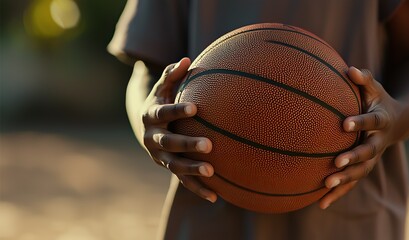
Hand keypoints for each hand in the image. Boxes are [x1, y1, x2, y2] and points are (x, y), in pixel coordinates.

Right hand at [141, 57, 216, 202]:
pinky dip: (197, 189)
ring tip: (211, 171)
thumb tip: (187, 59)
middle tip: (208, 145)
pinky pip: (183, 181)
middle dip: (187, 145)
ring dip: (192, 170)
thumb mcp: (161, 88)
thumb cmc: (159, 102)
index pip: (163, 113)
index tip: (195, 108)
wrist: (145, 126)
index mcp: (150, 116)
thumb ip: (172, 75)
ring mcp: (159, 156)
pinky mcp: (168, 168)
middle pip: (169, 143)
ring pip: (175, 165)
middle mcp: (152, 138)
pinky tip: (215, 197)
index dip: (177, 111)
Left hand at [319, 67, 408, 208]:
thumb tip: (350, 69)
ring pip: (360, 172)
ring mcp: (372, 157)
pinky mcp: (363, 168)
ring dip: (345, 179)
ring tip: (327, 184)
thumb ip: (363, 79)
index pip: (371, 122)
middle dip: (353, 157)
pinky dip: (337, 193)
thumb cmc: (377, 100)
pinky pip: (351, 182)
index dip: (360, 123)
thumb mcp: (374, 88)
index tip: (344, 124)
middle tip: (337, 162)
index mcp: (380, 120)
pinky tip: (321, 203)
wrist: (396, 121)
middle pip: (367, 152)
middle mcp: (377, 142)